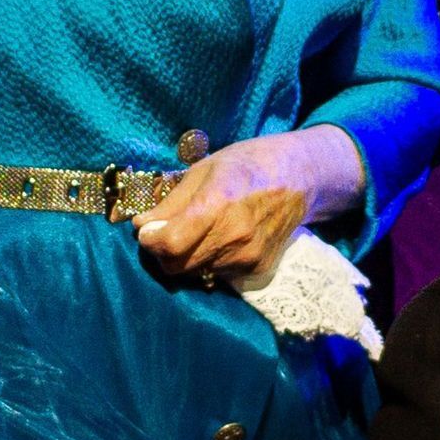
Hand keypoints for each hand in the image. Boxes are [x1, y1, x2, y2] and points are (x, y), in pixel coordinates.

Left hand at [133, 129, 364, 280]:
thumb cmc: (246, 163)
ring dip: (186, 257)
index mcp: (218, 203)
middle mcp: (235, 235)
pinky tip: (220, 238)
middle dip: (163, 251)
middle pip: (177, 265)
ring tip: (198, 231)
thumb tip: (141, 225)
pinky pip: (217, 275)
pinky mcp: (257, 268)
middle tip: (166, 231)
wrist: (299, 177)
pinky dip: (209, 261)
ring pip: (195, 272)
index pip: (170, 243)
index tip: (147, 230)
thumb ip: (171, 202)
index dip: (150, 240)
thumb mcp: (204, 169)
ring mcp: (248, 256)